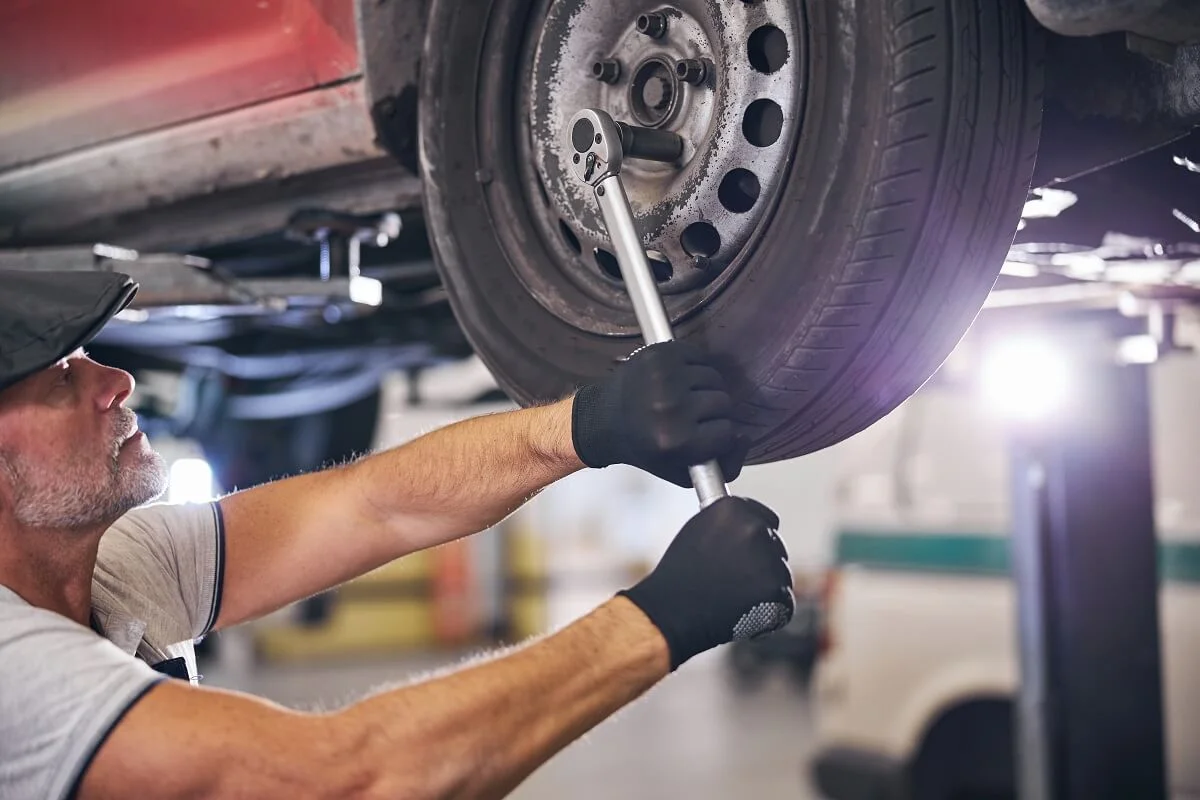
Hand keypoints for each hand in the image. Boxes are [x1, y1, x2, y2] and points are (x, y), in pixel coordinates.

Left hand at [570, 341, 747, 486]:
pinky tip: (680, 380)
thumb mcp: (683, 472)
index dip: (719, 434)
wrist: (605, 419)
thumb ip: (724, 465)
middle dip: (713, 410)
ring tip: (684, 397)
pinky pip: (700, 356)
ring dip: (705, 387)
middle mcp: (669, 408)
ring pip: (715, 377)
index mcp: (676, 441)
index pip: (729, 432)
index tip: (702, 435)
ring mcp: (664, 377)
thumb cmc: (645, 446)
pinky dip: (696, 367)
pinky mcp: (660, 354)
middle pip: (724, 402)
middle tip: (691, 415)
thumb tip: (745, 437)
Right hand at [617, 496, 794, 669]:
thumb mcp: (698, 531)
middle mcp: (754, 528)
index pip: (766, 519)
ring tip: (732, 598)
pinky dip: (771, 612)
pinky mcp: (776, 590)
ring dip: (765, 589)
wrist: (671, 611)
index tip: (746, 555)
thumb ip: (729, 523)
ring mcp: (767, 559)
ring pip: (781, 575)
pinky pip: (785, 602)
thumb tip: (752, 524)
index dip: (756, 540)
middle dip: (762, 565)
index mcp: (733, 508)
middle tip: (734, 583)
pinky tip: (743, 613)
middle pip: (776, 547)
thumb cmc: (679, 575)